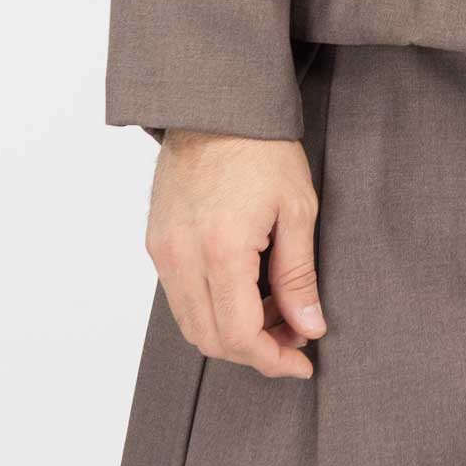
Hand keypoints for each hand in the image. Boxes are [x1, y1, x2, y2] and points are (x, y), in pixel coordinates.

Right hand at [144, 130, 326, 379]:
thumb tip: (309, 326)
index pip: (239, 335)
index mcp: (220, 250)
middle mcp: (181, 257)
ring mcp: (163, 250)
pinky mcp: (156, 241)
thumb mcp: (297, 208)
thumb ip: (299, 275)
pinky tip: (246, 289)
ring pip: (192, 323)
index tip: (303, 361)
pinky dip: (212, 307)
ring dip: (232, 332)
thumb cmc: (262, 147)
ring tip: (276, 310)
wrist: (216, 104)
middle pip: (211, 338)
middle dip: (256, 350)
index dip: (273, 358)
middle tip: (296, 335)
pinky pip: (179, 297)